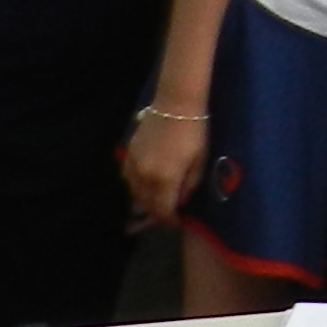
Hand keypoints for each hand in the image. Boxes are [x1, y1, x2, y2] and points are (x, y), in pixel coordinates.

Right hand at [122, 104, 208, 224]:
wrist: (176, 104)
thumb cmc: (195, 132)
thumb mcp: (200, 161)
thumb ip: (189, 185)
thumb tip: (179, 202)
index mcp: (165, 180)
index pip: (163, 211)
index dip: (169, 221)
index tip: (176, 223)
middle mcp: (145, 176)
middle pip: (146, 205)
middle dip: (156, 214)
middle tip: (166, 216)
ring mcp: (133, 164)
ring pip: (133, 193)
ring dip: (144, 201)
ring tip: (154, 204)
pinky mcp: (128, 153)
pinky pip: (127, 178)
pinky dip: (134, 186)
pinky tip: (143, 186)